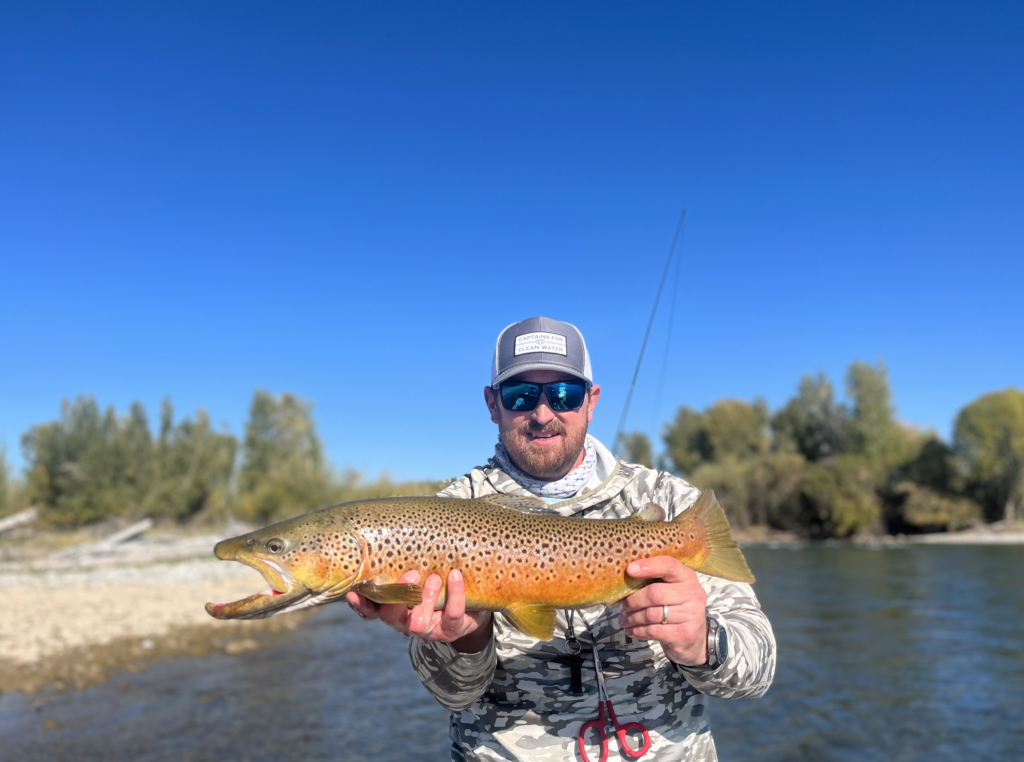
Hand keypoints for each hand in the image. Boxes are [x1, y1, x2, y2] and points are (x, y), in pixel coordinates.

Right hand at [346, 569, 492, 652]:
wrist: (473, 598)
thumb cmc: (438, 575)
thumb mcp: (421, 567)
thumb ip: (405, 556)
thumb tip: (393, 519)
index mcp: (393, 606)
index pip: (370, 610)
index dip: (361, 604)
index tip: (354, 591)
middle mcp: (405, 621)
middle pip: (391, 617)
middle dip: (399, 595)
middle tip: (412, 573)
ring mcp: (429, 628)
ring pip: (418, 624)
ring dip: (425, 599)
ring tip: (435, 577)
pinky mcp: (452, 629)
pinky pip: (452, 615)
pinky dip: (455, 594)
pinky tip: (455, 576)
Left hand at [617, 556, 708, 665]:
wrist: (694, 638)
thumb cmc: (675, 608)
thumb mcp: (670, 590)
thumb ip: (654, 582)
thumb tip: (623, 580)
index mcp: (687, 576)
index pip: (668, 565)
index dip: (648, 566)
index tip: (629, 570)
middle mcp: (694, 593)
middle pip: (655, 593)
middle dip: (633, 600)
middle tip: (621, 606)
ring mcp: (692, 615)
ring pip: (652, 614)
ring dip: (632, 618)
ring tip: (623, 620)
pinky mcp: (686, 634)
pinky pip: (654, 631)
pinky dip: (638, 631)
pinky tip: (632, 631)